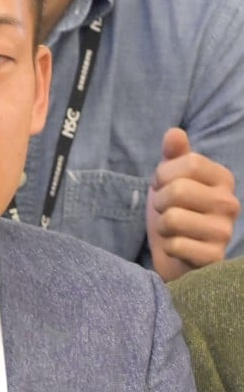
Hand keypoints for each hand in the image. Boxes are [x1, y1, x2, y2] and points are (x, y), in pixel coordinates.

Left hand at [146, 128, 239, 280]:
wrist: (177, 251)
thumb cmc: (175, 207)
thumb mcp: (171, 176)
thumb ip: (174, 153)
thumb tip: (174, 133)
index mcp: (222, 178)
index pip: (189, 162)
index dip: (164, 174)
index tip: (163, 185)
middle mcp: (230, 203)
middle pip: (178, 190)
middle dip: (160, 201)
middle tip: (166, 210)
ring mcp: (224, 232)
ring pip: (172, 218)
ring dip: (162, 225)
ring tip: (171, 228)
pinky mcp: (214, 258)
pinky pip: (175, 245)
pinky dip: (168, 246)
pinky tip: (178, 246)